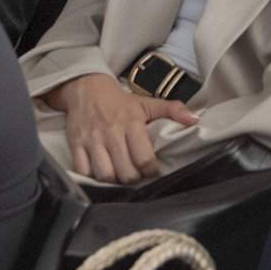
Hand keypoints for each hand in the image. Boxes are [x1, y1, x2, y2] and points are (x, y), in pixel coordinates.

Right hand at [51, 73, 196, 184]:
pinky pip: (82, 170)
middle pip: (125, 171)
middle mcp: (112, 133)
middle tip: (137, 175)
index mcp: (132, 122)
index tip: (153, 171)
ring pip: (104, 174)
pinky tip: (100, 173)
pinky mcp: (76, 145)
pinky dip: (91, 177)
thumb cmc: (120, 101)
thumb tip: (194, 120)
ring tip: (120, 175)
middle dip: (134, 179)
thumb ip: (172, 110)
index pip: (144, 158)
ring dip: (114, 181)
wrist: (87, 89)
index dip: (151, 171)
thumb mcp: (148, 102)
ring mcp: (92, 140)